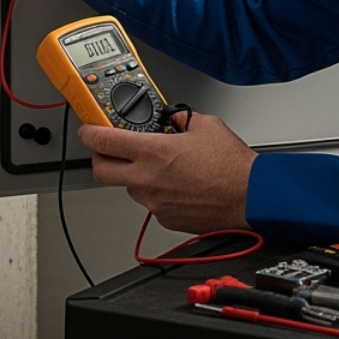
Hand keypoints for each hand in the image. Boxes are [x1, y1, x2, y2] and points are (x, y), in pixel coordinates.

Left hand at [79, 112, 255, 233]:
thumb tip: (173, 119)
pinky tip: (177, 185)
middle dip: (99, 158)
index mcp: (154, 152)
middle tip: (108, 150)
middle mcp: (148, 179)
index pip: (104, 141)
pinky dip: (156, 192)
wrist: (250, 197)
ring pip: (128, 187)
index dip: (89, 133)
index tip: (88, 130)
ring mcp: (155, 202)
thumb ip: (181, 120)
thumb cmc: (232, 166)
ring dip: (135, 176)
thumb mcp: (206, 126)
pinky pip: (150, 203)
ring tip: (160, 168)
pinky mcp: (165, 219)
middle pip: (101, 171)